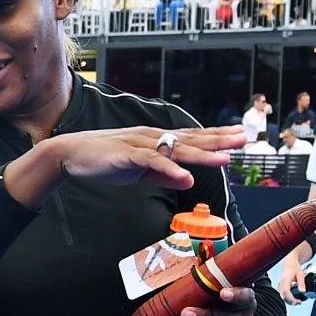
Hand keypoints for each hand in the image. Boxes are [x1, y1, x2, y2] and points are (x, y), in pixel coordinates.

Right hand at [39, 124, 247, 191]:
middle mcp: (153, 138)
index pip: (192, 138)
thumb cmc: (106, 160)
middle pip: (192, 138)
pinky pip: (153, 162)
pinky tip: (186, 176)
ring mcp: (141, 144)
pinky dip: (170, 168)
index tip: (238, 136)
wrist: (72, 154)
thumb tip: (186, 178)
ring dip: (202, 154)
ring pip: (177, 149)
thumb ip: (163, 174)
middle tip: (243, 137)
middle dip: (219, 139)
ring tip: (224, 159)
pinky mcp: (128, 154)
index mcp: (157, 140)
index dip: (216, 137)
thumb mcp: (139, 170)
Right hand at [282, 260, 309, 304]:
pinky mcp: (281, 287)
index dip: (291, 298)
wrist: (289, 263)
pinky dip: (288, 298)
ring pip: (283, 296)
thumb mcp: (300, 275)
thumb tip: (303, 292)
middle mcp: (281, 283)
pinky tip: (294, 299)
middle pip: (283, 296)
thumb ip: (301, 284)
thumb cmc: (294, 268)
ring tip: (298, 302)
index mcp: (285, 280)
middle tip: (299, 303)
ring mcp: (280, 285)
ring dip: (289, 301)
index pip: (286, 292)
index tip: (296, 302)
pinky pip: (283, 294)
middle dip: (291, 301)